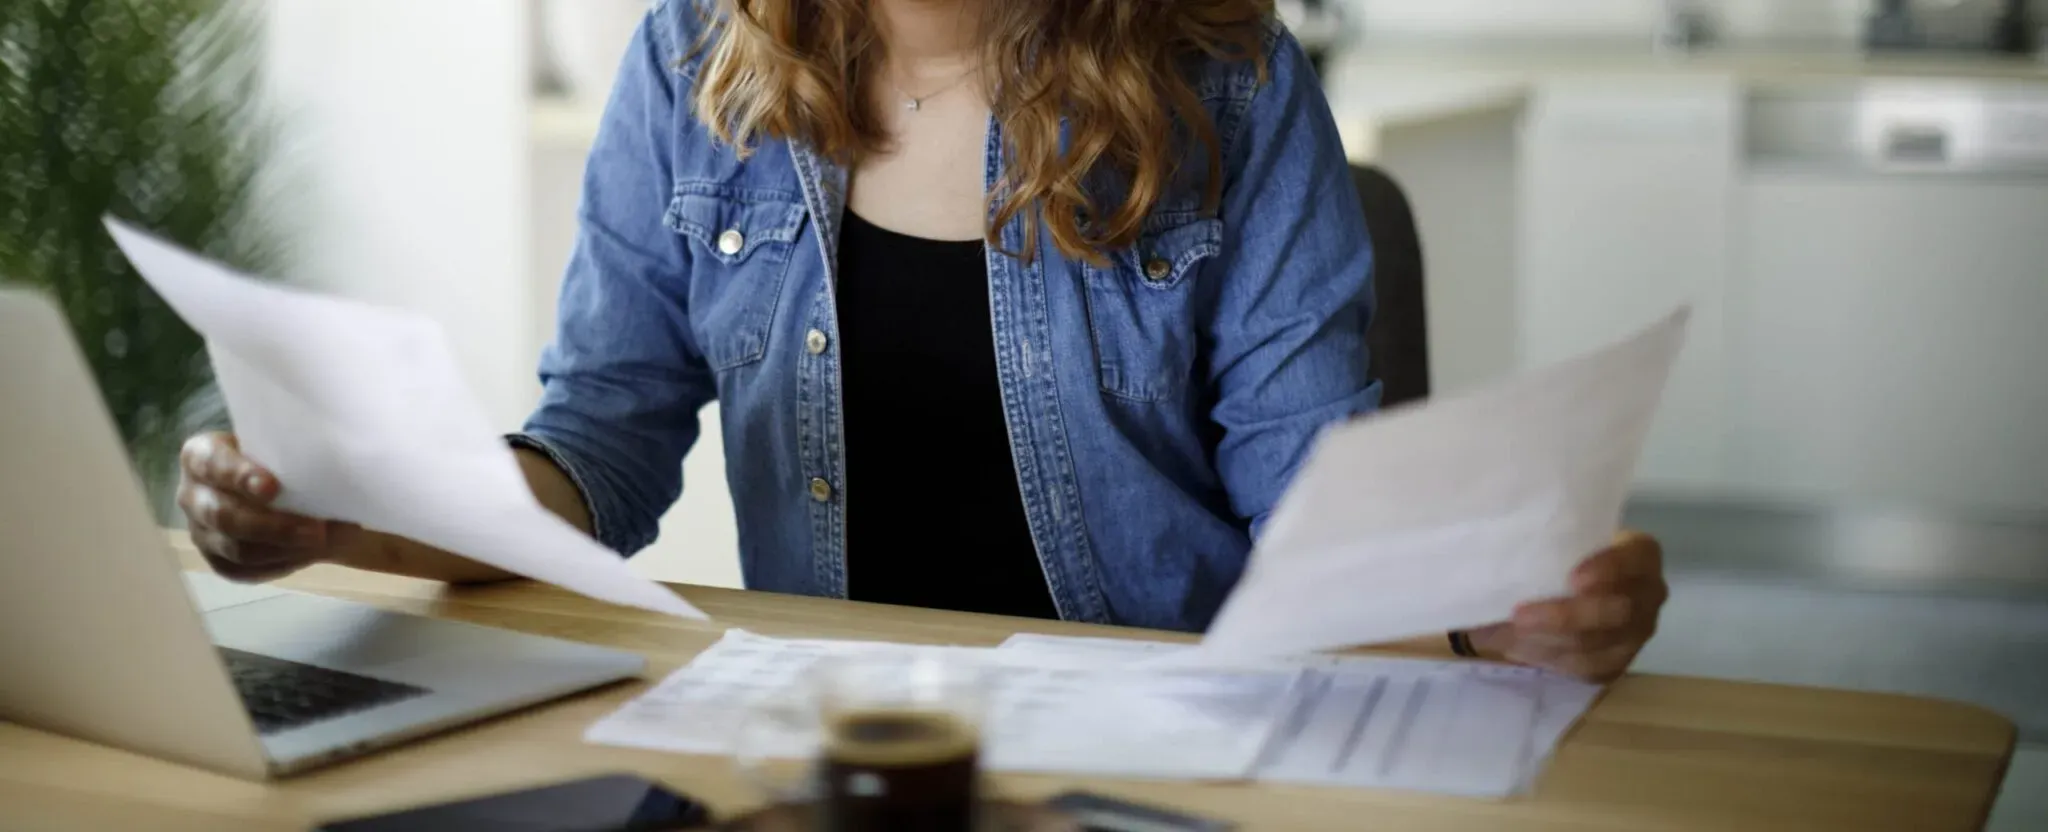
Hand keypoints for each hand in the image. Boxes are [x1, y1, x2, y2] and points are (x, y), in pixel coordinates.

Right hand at [177, 432, 370, 582]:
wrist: (284, 491)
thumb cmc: (284, 459)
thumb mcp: (288, 449)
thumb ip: (301, 456)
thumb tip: (344, 479)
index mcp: (201, 455)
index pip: (212, 464)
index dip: (238, 476)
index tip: (272, 487)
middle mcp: (192, 494)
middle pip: (223, 516)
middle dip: (273, 526)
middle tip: (317, 530)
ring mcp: (201, 531)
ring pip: (237, 550)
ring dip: (285, 549)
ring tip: (322, 542)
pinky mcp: (217, 560)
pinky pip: (245, 570)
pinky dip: (281, 563)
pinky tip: (308, 553)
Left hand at [1467, 531, 1667, 681]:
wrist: (1571, 584)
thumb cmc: (1562, 551)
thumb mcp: (1555, 539)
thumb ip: (1537, 544)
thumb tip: (1487, 564)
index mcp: (1641, 555)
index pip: (1635, 559)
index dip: (1609, 569)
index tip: (1572, 578)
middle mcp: (1649, 595)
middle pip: (1617, 613)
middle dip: (1565, 617)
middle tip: (1519, 616)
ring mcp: (1637, 634)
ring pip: (1597, 647)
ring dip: (1547, 642)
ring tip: (1506, 634)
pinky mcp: (1617, 663)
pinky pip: (1585, 669)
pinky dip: (1548, 659)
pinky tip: (1518, 648)